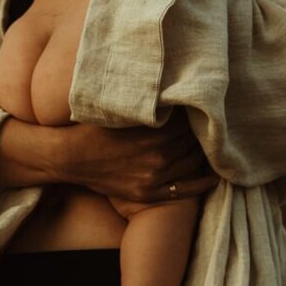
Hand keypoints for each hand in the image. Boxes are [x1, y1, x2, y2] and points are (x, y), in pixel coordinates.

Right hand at [57, 114, 215, 203]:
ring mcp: (154, 178)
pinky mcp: (148, 193)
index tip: (199, 105)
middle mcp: (158, 158)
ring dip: (202, 153)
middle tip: (208, 122)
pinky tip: (215, 177)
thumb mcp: (122, 110)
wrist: (70, 157)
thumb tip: (171, 92)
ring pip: (192, 163)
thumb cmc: (93, 127)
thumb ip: (147, 104)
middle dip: (201, 132)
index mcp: (153, 134)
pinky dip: (202, 184)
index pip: (187, 123)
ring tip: (210, 143)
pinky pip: (184, 191)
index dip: (194, 114)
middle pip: (192, 142)